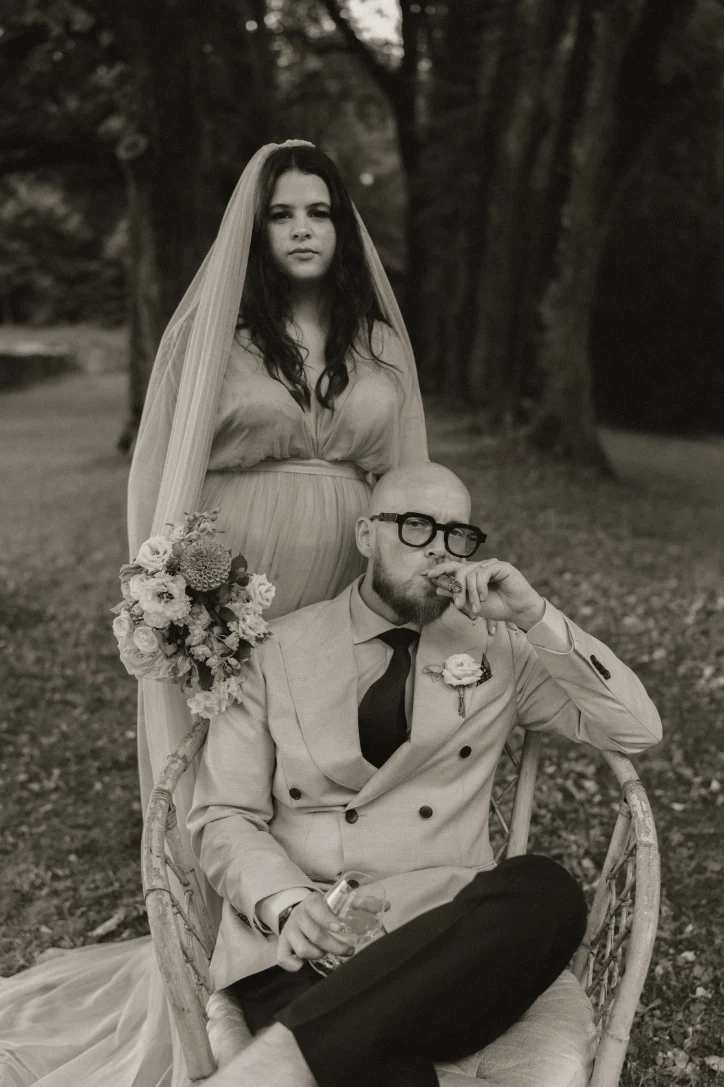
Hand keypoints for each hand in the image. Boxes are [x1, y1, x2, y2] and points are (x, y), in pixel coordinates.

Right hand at [277, 891, 388, 971]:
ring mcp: (288, 931)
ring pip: (302, 949)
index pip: (317, 910)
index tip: (341, 928)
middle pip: (314, 935)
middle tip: (349, 951)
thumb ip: (363, 903)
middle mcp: (298, 916)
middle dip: (334, 946)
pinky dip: (294, 965)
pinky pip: (283, 959)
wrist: (299, 909)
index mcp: (312, 902)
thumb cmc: (325, 908)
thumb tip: (387, 906)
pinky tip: (305, 963)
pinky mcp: (282, 944)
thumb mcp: (340, 901)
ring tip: (327, 953)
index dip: (327, 920)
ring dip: (318, 954)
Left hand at [425, 558, 545, 630]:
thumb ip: (457, 595)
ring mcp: (490, 565)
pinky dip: (480, 587)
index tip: (427, 575)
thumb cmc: (498, 607)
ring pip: (470, 573)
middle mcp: (481, 567)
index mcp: (473, 575)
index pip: (454, 568)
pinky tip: (484, 597)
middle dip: (457, 589)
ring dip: (470, 593)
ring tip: (476, 607)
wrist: (519, 611)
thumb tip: (438, 587)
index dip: (440, 569)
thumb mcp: (472, 604)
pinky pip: (482, 573)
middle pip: (460, 570)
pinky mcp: (501, 566)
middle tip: (459, 605)